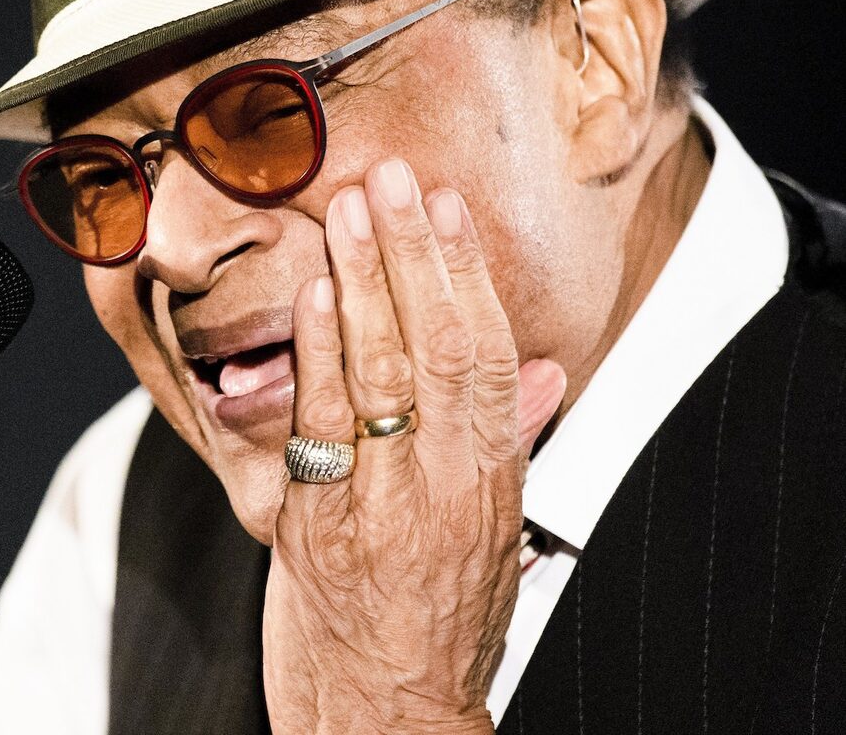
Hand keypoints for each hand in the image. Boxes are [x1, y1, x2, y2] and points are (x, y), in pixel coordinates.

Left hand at [262, 158, 565, 732]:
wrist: (382, 717)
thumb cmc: (440, 622)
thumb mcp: (494, 529)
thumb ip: (511, 440)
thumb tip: (548, 368)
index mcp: (490, 483)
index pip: (487, 356)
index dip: (466, 274)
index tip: (447, 207)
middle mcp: (439, 487)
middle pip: (433, 348)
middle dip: (410, 255)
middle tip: (391, 178)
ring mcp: (373, 505)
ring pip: (373, 373)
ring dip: (358, 282)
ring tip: (347, 208)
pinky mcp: (311, 525)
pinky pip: (315, 425)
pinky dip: (313, 353)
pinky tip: (310, 296)